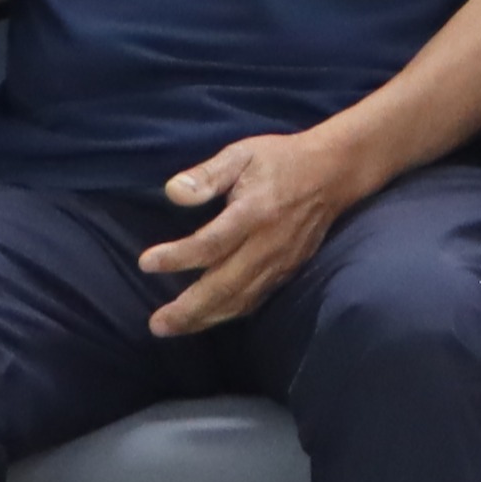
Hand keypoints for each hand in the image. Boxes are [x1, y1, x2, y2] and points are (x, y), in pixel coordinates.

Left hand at [144, 128, 369, 335]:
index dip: (177, 257)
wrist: (334, 172)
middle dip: (189, 308)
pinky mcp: (288, 271)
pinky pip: (256, 299)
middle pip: (225, 285)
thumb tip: (172, 192)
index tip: (146, 262)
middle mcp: (268, 244)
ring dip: (205, 318)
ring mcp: (281, 262)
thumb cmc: (281, 160)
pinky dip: (229, 314)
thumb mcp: (241, 154)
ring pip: (240, 299)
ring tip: (173, 327)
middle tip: (156, 324)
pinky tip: (207, 319)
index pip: (211, 244)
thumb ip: (207, 175)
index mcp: (254, 212)